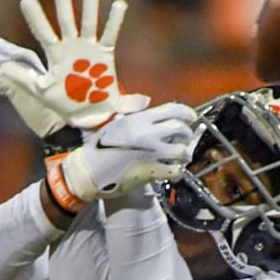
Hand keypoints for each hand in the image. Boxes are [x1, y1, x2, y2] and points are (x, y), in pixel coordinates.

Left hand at [0, 0, 148, 136]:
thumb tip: (2, 67)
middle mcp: (71, 46)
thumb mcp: (40, 91)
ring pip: (89, 21)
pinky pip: (110, 35)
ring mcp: (89, 49)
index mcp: (55, 53)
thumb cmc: (64, 103)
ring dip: (90, 3)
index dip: (35, 17)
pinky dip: (114, 21)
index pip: (43, 31)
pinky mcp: (105, 55)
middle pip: (66, 18)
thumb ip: (24, 78)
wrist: (88, 116)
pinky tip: (119, 4)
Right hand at [45, 102, 198, 211]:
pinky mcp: (151, 172)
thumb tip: (147, 107)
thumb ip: (134, 116)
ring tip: (180, 157)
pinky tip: (173, 171)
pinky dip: (178, 171)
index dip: (187, 112)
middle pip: (180, 128)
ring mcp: (151, 154)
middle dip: (187, 134)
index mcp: (139, 120)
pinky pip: (175, 170)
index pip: (172, 109)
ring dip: (184, 154)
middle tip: (184, 140)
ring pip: (181, 150)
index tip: (191, 118)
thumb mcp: (116, 124)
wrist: (88, 172)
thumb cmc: (98, 149)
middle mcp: (148, 134)